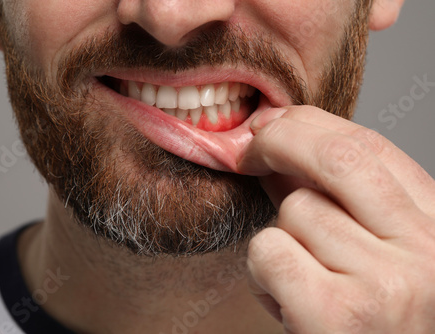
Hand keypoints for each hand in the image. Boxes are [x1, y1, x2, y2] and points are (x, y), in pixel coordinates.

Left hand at [237, 106, 434, 332]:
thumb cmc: (374, 323)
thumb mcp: (375, 252)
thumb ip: (338, 200)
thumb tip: (278, 146)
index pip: (371, 146)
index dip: (310, 125)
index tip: (273, 124)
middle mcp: (427, 252)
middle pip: (337, 156)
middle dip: (280, 139)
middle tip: (250, 148)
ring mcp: (386, 284)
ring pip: (294, 211)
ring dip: (281, 236)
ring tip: (304, 277)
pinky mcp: (338, 316)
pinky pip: (270, 250)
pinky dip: (264, 272)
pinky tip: (289, 303)